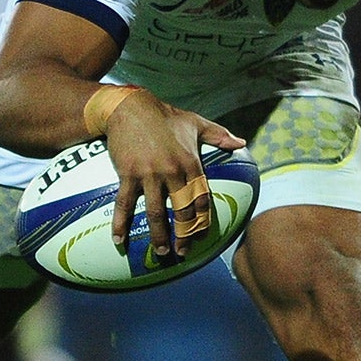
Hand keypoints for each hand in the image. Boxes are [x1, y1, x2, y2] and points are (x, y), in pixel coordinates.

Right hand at [101, 89, 245, 262]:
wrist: (130, 107)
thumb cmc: (165, 116)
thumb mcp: (195, 122)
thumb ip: (219, 136)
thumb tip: (241, 143)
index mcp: (191, 162)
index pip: (202, 198)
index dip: (203, 220)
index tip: (202, 236)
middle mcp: (172, 171)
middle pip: (182, 211)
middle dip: (184, 235)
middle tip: (183, 251)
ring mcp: (149, 174)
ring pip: (156, 212)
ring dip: (158, 236)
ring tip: (160, 252)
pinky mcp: (128, 173)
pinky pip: (125, 202)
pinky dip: (121, 222)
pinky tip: (119, 238)